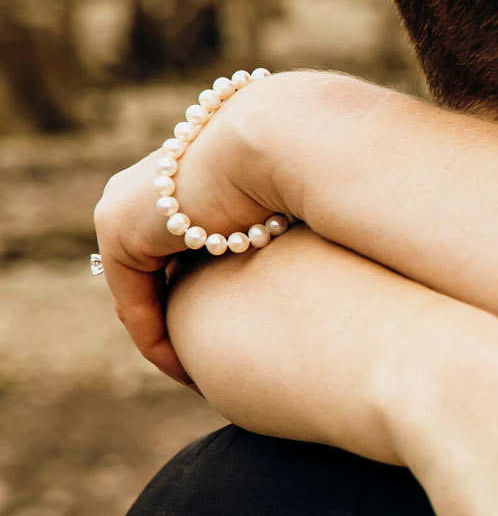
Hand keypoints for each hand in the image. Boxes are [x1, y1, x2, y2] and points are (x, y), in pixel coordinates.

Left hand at [93, 76, 290, 386]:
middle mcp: (155, 181)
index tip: (248, 328)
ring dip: (171, 335)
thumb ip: (317, 220)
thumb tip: (359, 243)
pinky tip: (190, 374)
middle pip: (163, 264)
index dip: (219, 288)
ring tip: (205, 375)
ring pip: (145, 287)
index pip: (194, 238)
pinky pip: (133, 301)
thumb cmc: (319, 166)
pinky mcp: (120, 228)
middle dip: (187, 314)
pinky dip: (156, 341)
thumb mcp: (314, 200)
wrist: (285, 139)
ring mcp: (130, 202)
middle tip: (218, 360)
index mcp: (197, 168)